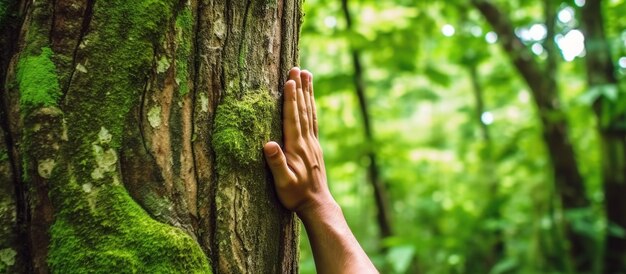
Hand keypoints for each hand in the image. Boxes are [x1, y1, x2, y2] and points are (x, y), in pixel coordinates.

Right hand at [264, 67, 333, 215]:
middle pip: (302, 110)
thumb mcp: (283, 183)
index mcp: (297, 147)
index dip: (290, 99)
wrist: (317, 204)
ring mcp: (312, 143)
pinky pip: (313, 120)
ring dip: (307, 93)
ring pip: (309, 112)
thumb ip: (276, 164)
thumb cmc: (296, 195)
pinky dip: (311, 106)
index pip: (293, 118)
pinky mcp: (314, 146)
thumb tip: (268, 144)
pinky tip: (310, 99)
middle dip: (299, 88)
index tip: (289, 81)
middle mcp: (307, 141)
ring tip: (307, 75)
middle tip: (297, 69)